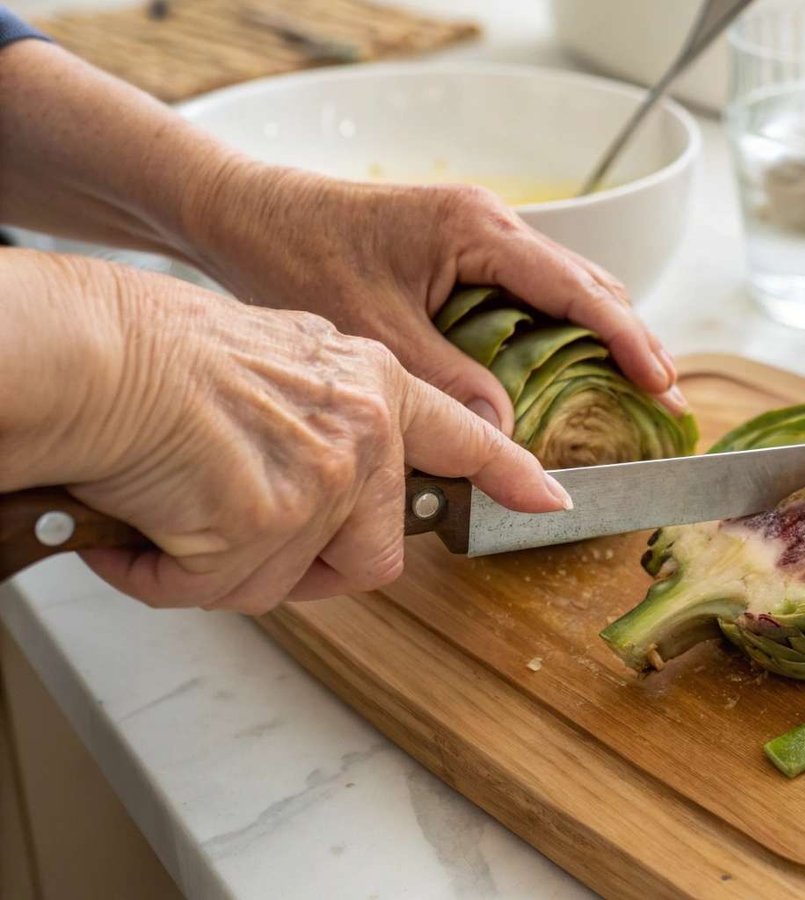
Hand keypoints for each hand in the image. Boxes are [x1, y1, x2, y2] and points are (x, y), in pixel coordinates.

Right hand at [0, 250, 569, 613]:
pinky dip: (164, 574)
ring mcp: (326, 479)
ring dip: (219, 567)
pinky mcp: (271, 523)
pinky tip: (138, 530)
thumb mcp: (281, 361)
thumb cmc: (160, 353)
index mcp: (374, 384)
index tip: (549, 502)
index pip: (465, 437)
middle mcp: (366, 431)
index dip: (509, 478)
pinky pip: (214, 590)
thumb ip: (331, 414)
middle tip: (237, 534)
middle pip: (371, 555)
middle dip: (304, 567)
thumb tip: (331, 475)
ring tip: (170, 507)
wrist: (96, 352)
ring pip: (281, 580)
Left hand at [179, 164, 686, 434]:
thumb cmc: (297, 256)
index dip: (628, 339)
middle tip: (663, 397)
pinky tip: (567, 369)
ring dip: (600, 334)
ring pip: (564, 286)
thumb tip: (508, 436)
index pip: (577, 288)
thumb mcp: (373, 331)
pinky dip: (560, 330)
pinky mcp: (463, 251)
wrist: (245, 214)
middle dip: (630, 338)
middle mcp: (489, 223)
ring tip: (632, 388)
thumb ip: (447, 380)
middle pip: (588, 282)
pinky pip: (530, 291)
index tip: (663, 383)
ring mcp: (478, 234)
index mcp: (476, 230)